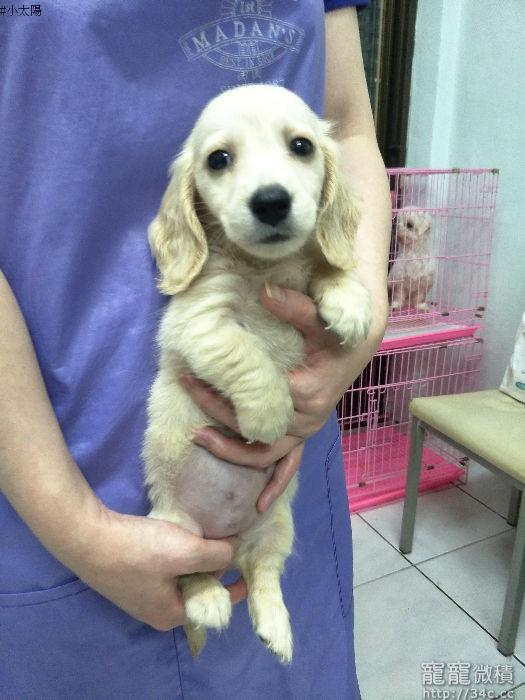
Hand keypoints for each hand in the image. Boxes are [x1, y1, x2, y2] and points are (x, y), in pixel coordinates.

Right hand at [68, 501, 245, 631]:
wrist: (88, 538)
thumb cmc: (138, 551)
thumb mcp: (185, 552)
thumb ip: (216, 555)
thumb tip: (234, 551)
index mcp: (171, 614)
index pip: (215, 603)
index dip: (234, 587)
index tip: (249, 571)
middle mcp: (157, 609)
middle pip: (197, 588)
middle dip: (212, 567)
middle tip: (225, 542)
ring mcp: (142, 593)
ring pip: (181, 576)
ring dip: (193, 557)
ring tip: (206, 535)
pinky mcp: (131, 574)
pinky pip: (165, 567)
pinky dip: (176, 553)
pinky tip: (179, 534)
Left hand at [181, 283, 382, 513]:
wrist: (357, 347)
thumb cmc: (336, 333)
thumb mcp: (319, 317)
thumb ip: (294, 306)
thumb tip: (264, 290)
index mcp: (307, 391)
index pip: (256, 400)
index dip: (222, 392)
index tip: (190, 375)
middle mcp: (307, 418)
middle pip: (255, 428)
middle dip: (218, 416)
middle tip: (187, 396)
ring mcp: (305, 430)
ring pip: (266, 452)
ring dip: (233, 451)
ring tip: (198, 438)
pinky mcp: (304, 433)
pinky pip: (290, 464)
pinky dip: (276, 483)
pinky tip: (258, 503)